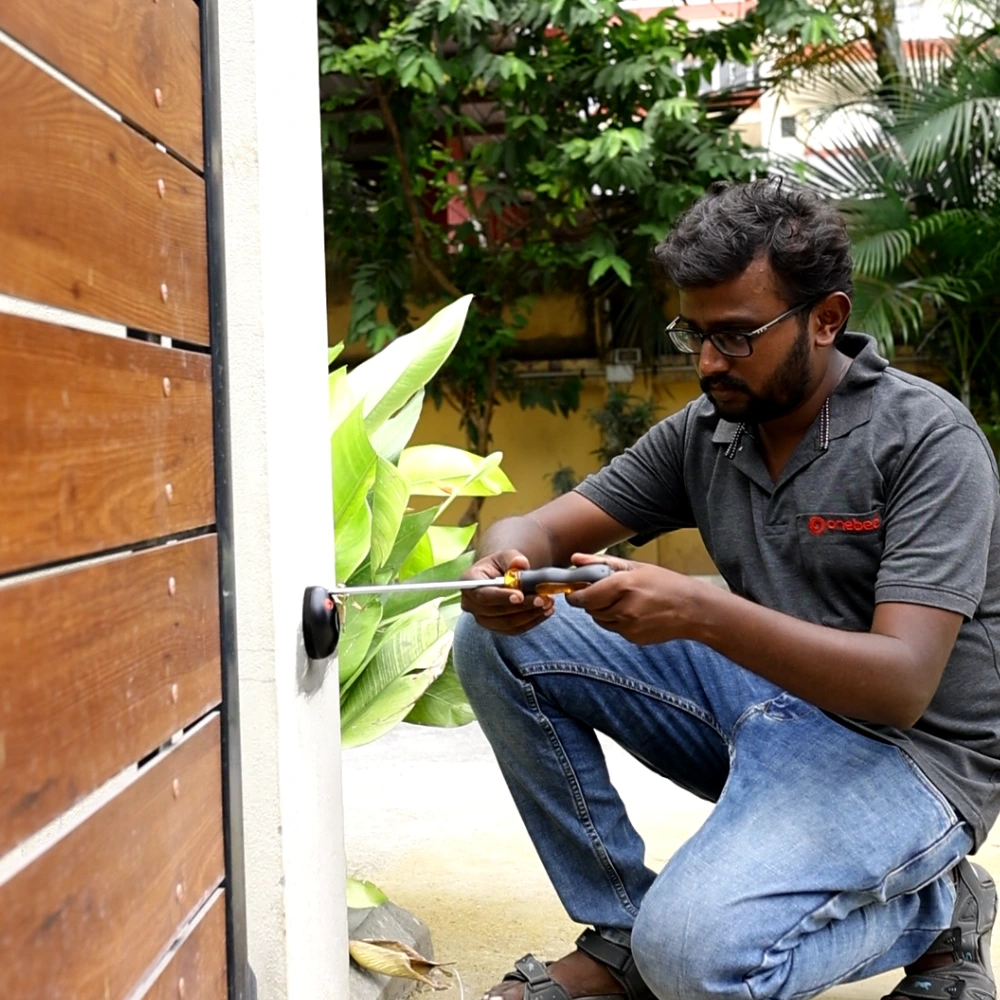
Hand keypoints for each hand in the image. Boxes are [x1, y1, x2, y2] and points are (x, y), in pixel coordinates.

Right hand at [461, 549, 554, 634]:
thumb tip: (520, 563)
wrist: (500, 577)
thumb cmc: (501, 565)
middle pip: (496, 611)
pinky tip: (545, 612)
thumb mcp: (506, 556)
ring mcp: (482, 619)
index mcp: (469, 583)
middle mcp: (471, 604)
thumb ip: (513, 558)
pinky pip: (514, 629)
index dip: (501, 597)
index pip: (483, 594)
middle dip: (522, 606)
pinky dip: (532, 621)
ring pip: (507, 623)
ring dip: (530, 614)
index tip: (520, 596)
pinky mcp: (495, 628)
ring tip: (548, 603)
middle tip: (543, 598)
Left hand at [564, 553, 704, 644]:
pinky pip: (614, 628)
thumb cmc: (665, 583)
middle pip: (590, 609)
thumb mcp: (634, 567)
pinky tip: (633, 611)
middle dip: (590, 600)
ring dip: (602, 610)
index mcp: (624, 585)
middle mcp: (624, 608)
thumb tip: (575, 559)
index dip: (575, 594)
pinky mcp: (633, 638)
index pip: (585, 596)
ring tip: (621, 599)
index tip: (574, 590)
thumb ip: (601, 563)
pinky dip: (616, 620)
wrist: (692, 609)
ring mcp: (629, 626)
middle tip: (601, 591)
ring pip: (600, 620)